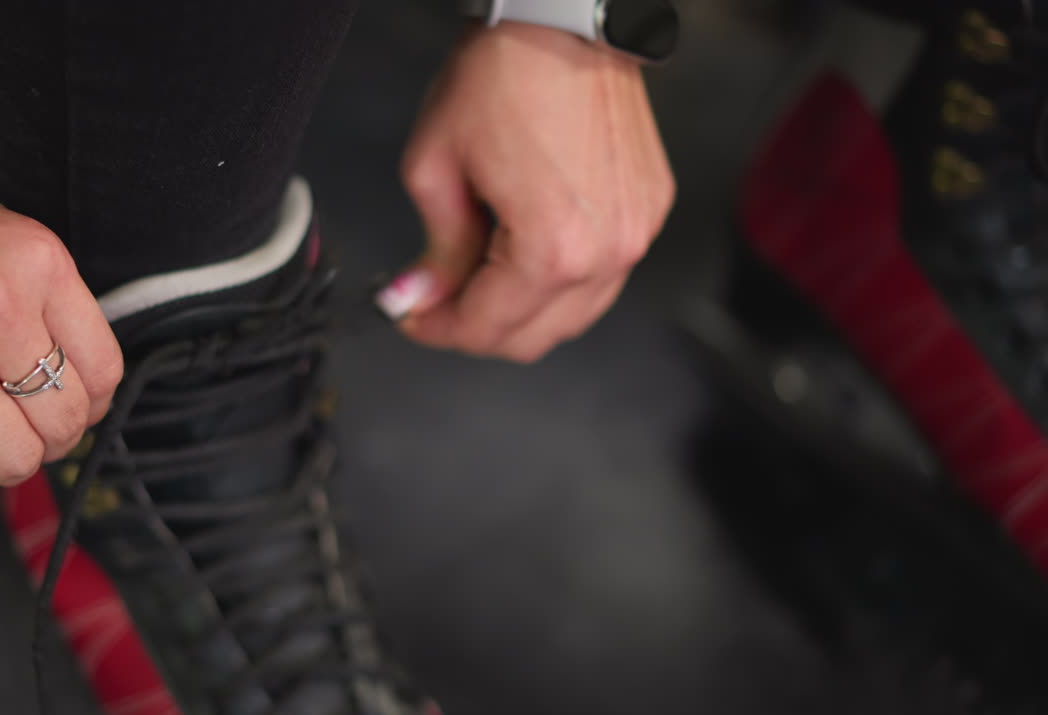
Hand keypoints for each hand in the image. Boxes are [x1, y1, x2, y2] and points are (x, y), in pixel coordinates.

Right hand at [0, 122, 122, 485]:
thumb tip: (69, 377)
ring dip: (7, 454)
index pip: (104, 370)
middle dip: (55, 436)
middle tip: (33, 426)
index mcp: (37, 266)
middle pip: (67, 421)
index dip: (94, 400)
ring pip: (14, 457)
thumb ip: (43, 302)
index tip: (78, 403)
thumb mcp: (3, 235)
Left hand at [381, 23, 674, 362]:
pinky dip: (559, 278)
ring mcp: (635, 233)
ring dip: (520, 307)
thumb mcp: (436, 166)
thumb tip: (420, 299)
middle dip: (477, 326)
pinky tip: (524, 244)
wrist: (563, 18)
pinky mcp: (647, 210)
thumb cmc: (503, 73)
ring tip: (478, 267)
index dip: (438, 328)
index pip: (487, 327)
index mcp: (552, 248)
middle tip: (436, 298)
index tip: (412, 315)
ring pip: (571, 314)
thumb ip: (435, 251)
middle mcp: (606, 251)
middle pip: (533, 337)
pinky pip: (601, 275)